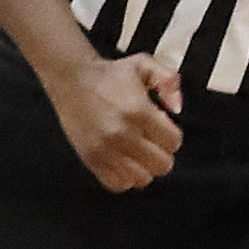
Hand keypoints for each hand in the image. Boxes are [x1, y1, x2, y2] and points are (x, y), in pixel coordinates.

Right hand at [39, 51, 182, 190]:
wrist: (71, 78)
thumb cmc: (109, 74)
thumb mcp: (144, 65)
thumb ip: (169, 81)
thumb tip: (177, 108)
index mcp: (139, 112)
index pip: (174, 142)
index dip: (171, 134)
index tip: (159, 127)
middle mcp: (123, 134)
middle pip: (162, 165)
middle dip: (161, 153)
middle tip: (150, 141)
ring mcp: (105, 149)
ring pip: (142, 179)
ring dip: (143, 167)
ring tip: (136, 153)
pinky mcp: (90, 158)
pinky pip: (117, 184)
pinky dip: (124, 177)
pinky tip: (122, 162)